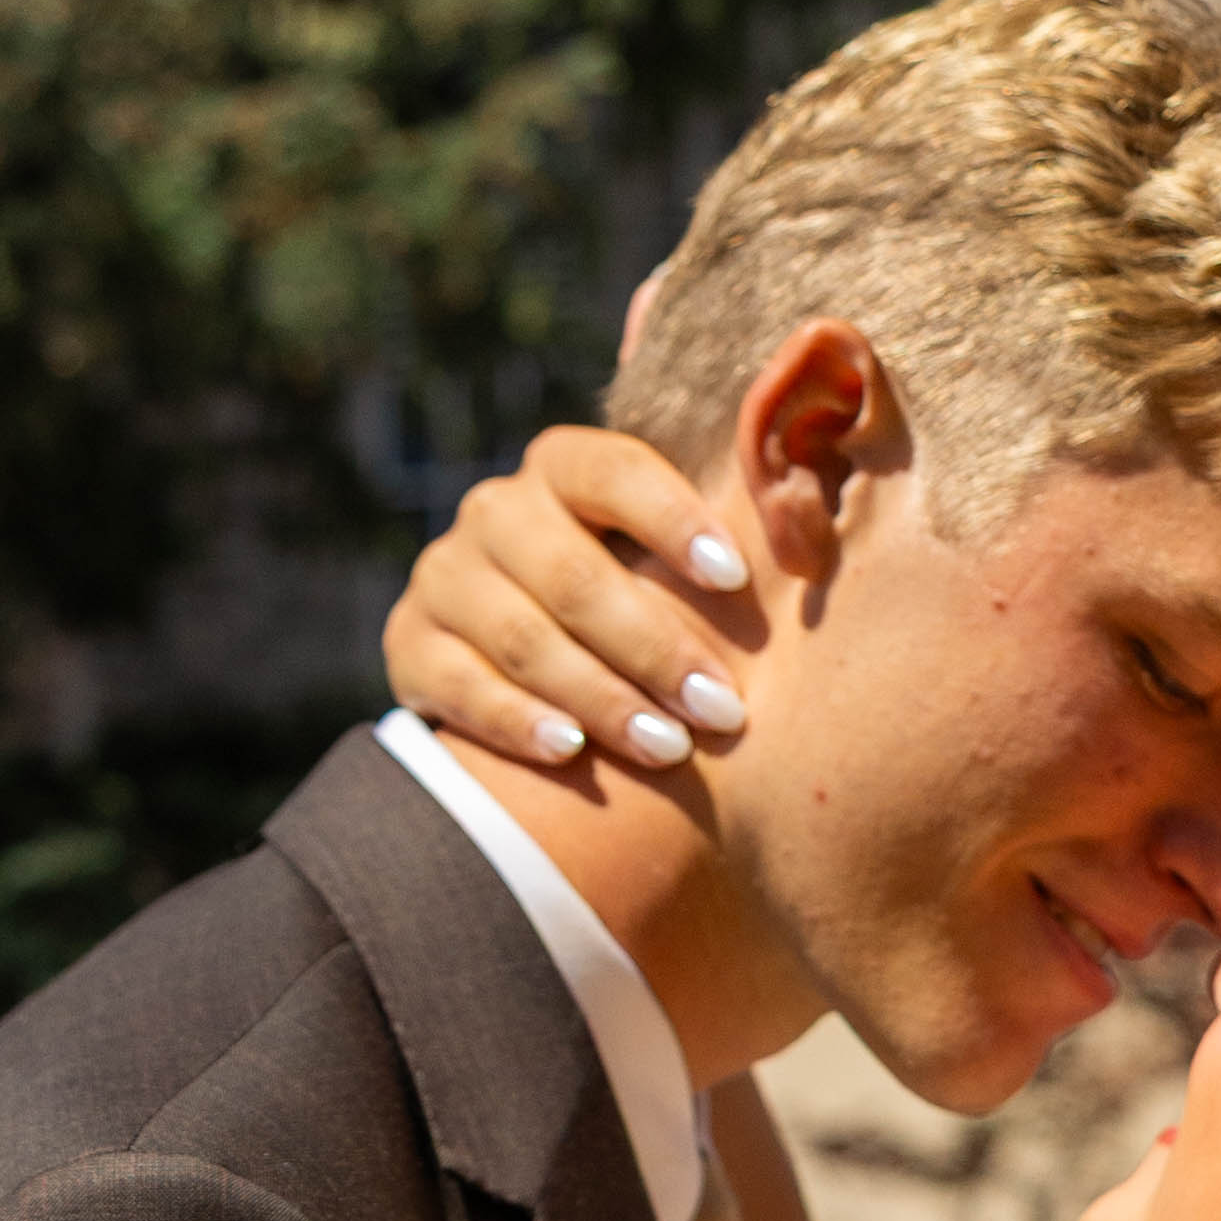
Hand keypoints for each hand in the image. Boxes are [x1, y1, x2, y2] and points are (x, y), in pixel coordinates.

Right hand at [380, 430, 754, 780]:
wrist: (514, 662)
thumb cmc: (633, 607)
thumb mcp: (664, 563)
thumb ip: (722, 547)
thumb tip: (810, 530)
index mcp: (561, 468)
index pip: (612, 472)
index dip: (673, 519)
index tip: (737, 579)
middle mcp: (494, 511)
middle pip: (572, 575)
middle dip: (655, 648)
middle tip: (723, 711)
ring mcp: (444, 576)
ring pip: (522, 637)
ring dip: (601, 697)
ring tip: (669, 749)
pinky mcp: (409, 645)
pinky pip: (460, 684)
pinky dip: (517, 721)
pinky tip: (572, 753)